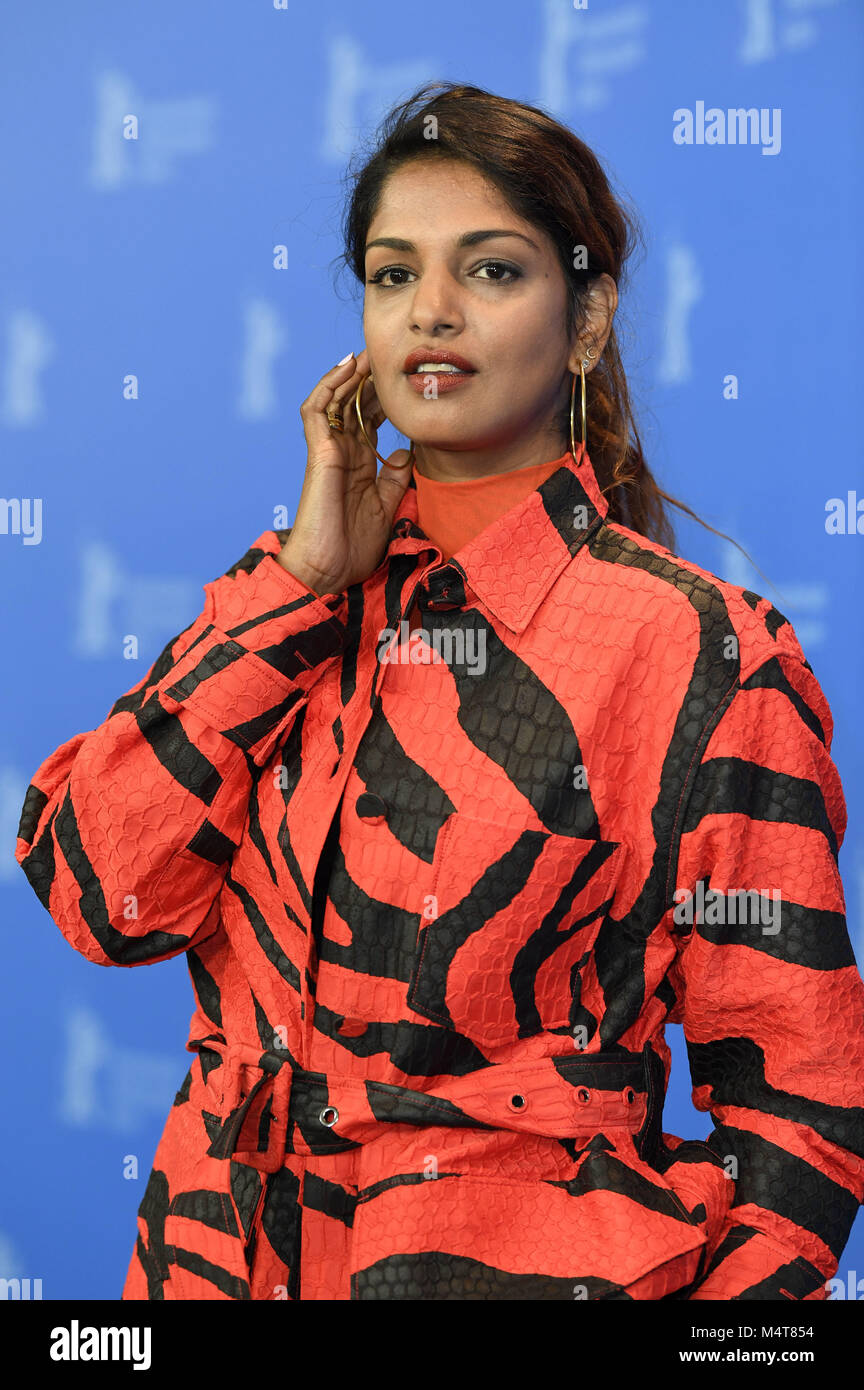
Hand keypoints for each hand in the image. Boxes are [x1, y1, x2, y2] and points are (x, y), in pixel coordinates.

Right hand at [278, 347, 412, 594]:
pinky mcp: (318, 454)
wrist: (328, 572)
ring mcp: (328, 451)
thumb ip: (394, 478)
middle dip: (371, 379)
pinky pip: (316, 410)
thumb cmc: (352, 548)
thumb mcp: (386, 506)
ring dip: (351, 374)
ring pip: (334, 400)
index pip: (369, 420)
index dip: (384, 398)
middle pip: (354, 404)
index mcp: (358, 464)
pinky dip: (329, 385)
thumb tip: (405, 451)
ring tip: (369, 351)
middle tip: (391, 355)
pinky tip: (347, 367)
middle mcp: (342, 453)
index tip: (406, 380)